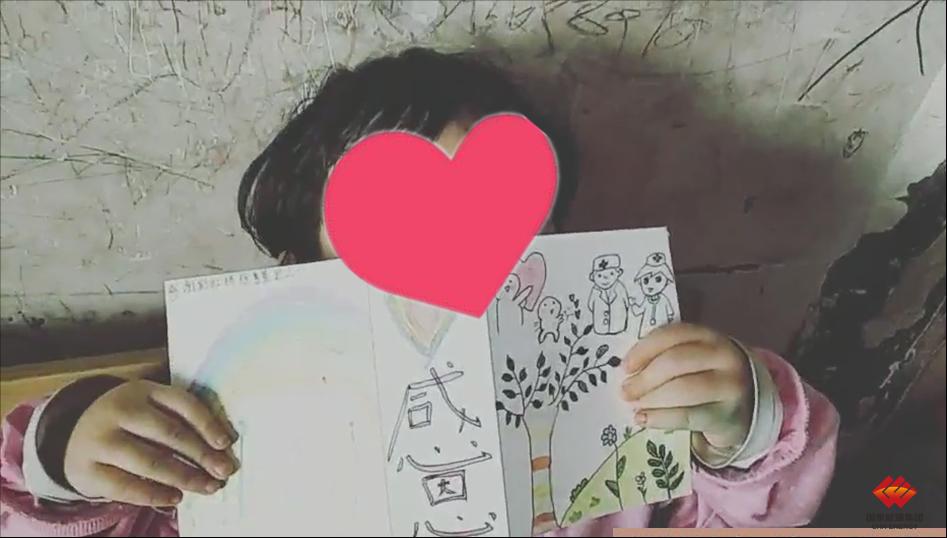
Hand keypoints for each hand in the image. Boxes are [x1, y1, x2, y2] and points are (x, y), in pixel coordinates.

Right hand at [64, 380, 238, 506]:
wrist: (72, 435)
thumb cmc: (128, 423)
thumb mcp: (149, 408)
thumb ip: (179, 419)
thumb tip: (221, 447)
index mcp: (143, 391)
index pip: (182, 403)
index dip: (207, 423)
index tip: (226, 443)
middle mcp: (120, 411)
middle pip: (169, 433)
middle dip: (202, 455)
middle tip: (224, 472)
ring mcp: (100, 440)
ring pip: (150, 461)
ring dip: (184, 476)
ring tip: (207, 487)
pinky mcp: (87, 469)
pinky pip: (125, 486)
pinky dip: (154, 494)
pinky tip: (175, 497)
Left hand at [621, 323, 752, 450]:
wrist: (746, 407)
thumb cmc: (708, 378)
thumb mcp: (694, 358)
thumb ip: (666, 356)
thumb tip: (628, 370)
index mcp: (710, 337)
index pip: (673, 335)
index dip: (645, 349)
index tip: (624, 366)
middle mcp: (724, 357)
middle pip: (676, 362)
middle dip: (645, 378)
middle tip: (625, 391)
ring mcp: (729, 386)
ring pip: (682, 389)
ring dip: (651, 398)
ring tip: (634, 405)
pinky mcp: (726, 415)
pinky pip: (688, 416)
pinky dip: (661, 418)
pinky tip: (643, 419)